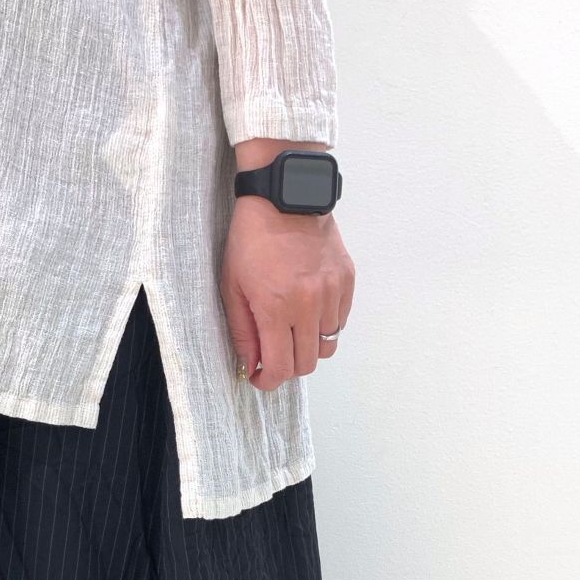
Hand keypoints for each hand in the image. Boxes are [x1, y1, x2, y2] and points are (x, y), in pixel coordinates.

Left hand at [220, 139, 355, 391]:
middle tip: (273, 356)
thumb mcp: (233, 286)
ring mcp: (332, 293)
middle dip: (287, 368)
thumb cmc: (252, 239)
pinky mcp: (347, 281)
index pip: (280, 368)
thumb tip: (249, 363)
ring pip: (327, 345)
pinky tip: (307, 311)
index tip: (259, 378)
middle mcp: (309, 305)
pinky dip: (325, 325)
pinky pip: (340, 320)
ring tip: (291, 331)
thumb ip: (243, 331)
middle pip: (307, 363)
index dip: (268, 381)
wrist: (286, 199)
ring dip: (308, 347)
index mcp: (276, 309)